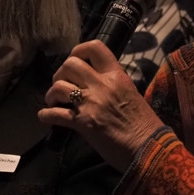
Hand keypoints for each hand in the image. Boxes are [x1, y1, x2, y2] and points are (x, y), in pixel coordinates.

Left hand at [39, 40, 164, 170]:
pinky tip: (46, 117)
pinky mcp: (81, 123)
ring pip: (58, 86)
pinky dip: (45, 115)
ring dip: (52, 94)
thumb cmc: (144, 123)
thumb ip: (113, 85)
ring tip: (55, 102)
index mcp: (117, 75)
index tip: (76, 60)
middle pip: (70, 64)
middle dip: (61, 73)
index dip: (79, 50)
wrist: (148, 147)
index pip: (94, 47)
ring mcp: (90, 103)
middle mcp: (102, 84)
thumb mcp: (131, 94)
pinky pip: (54, 114)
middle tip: (63, 85)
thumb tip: (96, 83)